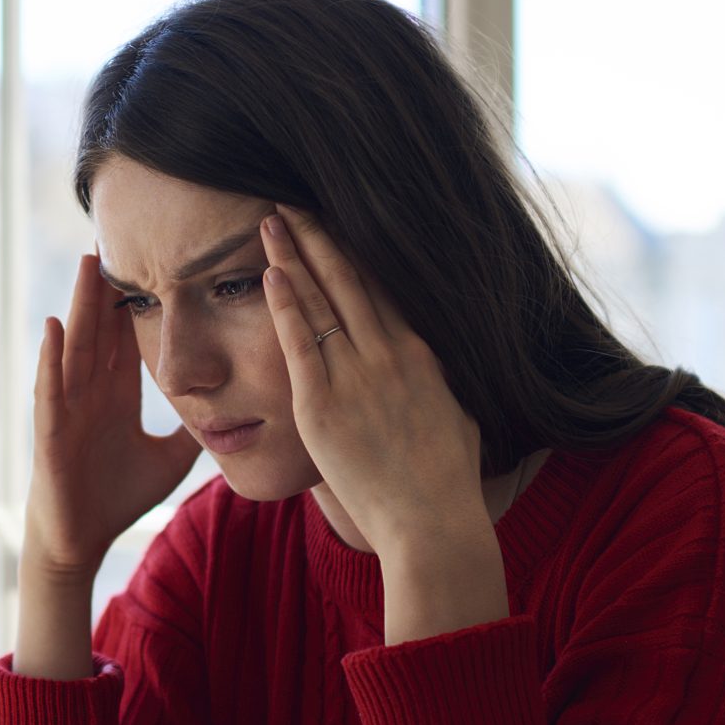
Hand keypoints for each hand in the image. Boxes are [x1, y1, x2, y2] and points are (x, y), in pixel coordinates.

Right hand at [23, 252, 201, 580]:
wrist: (82, 539)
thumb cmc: (117, 498)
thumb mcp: (170, 458)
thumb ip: (194, 431)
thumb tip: (233, 411)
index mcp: (115, 395)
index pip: (129, 336)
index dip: (141, 299)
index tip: (155, 258)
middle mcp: (90, 392)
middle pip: (102, 328)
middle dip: (110, 285)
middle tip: (122, 235)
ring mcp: (68, 408)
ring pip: (76, 346)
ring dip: (81, 305)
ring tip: (87, 263)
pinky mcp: (51, 433)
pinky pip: (51, 389)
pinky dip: (52, 359)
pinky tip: (54, 327)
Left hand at [258, 209, 486, 554]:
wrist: (433, 524)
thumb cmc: (446, 485)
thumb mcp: (455, 419)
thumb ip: (438, 387)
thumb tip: (435, 375)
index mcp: (421, 354)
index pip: (380, 288)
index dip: (353, 251)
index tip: (334, 223)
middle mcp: (390, 354)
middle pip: (348, 279)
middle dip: (318, 236)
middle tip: (292, 200)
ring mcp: (357, 376)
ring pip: (320, 300)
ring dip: (293, 256)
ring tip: (270, 220)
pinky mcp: (324, 404)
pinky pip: (299, 342)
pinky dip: (284, 304)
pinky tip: (269, 273)